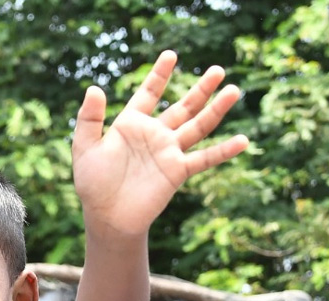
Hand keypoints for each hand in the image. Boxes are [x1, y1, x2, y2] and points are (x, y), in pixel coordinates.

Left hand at [72, 49, 247, 237]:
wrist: (108, 217)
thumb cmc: (93, 184)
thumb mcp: (85, 147)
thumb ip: (89, 118)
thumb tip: (95, 88)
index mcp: (132, 124)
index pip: (149, 93)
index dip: (159, 75)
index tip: (171, 55)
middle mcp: (155, 135)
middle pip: (183, 106)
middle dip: (200, 88)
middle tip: (217, 70)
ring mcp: (169, 152)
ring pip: (198, 126)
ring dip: (216, 110)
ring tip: (234, 90)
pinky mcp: (177, 171)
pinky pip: (204, 159)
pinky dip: (223, 151)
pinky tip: (243, 141)